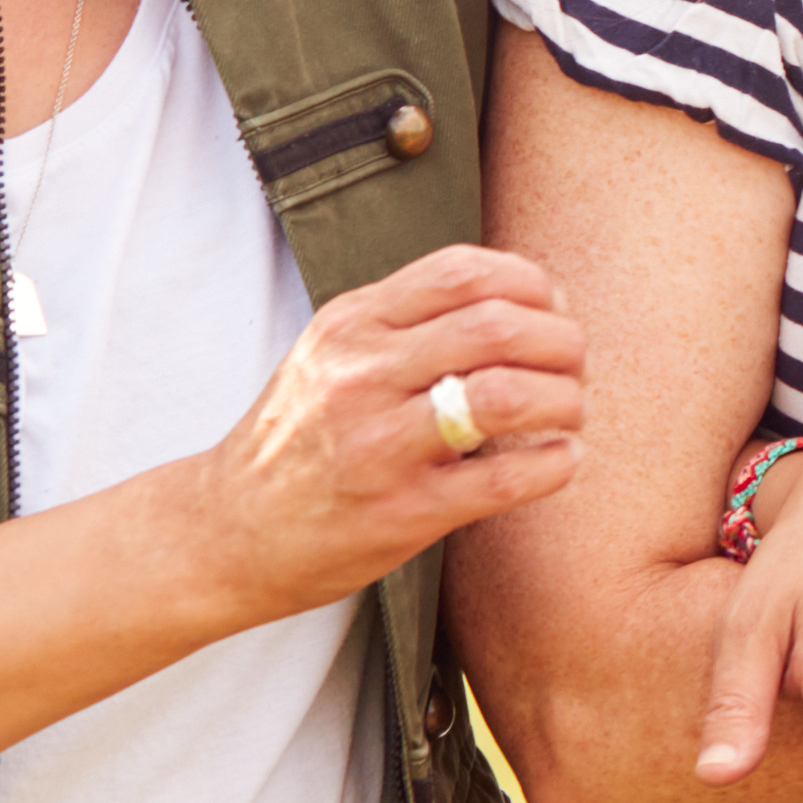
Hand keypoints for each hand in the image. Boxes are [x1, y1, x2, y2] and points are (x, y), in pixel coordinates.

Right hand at [184, 244, 581, 626]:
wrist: (227, 531)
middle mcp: (361, 375)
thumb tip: (527, 302)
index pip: (465, 271)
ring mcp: (379, 445)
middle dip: (563, 343)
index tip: (551, 314)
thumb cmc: (301, 439)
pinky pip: (507, 479)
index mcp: (351, 324)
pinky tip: (561, 461)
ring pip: (508, 394)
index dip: (532, 285)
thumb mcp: (334, 354)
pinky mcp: (403, 511)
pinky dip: (556, 464)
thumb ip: (411, 322)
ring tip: (570, 413)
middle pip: (500, 326)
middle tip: (575, 369)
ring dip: (565, 400)